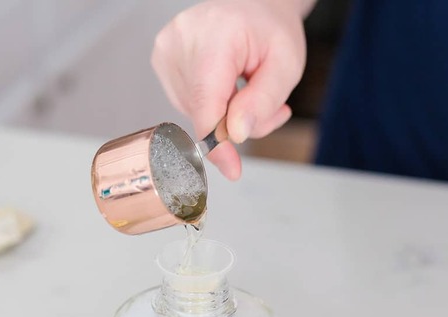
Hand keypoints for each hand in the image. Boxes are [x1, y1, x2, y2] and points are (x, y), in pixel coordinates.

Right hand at [152, 0, 308, 179]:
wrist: (254, 6)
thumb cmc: (270, 30)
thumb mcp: (285, 65)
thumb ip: (263, 101)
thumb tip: (235, 134)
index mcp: (215, 37)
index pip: (207, 104)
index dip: (219, 144)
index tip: (232, 169)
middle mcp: (180, 42)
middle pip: (204, 113)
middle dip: (237, 124)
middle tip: (268, 107)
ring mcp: (166, 52)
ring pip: (196, 113)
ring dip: (225, 117)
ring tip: (247, 89)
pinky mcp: (161, 62)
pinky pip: (188, 103)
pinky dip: (212, 106)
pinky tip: (228, 87)